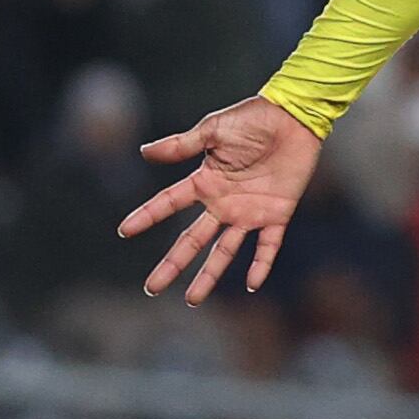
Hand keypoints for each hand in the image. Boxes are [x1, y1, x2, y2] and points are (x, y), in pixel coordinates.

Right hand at [118, 94, 324, 302]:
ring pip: (224, 251)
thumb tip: (144, 152)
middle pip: (192, 239)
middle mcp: (222, 203)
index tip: (124, 231)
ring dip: (209, 275)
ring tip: (192, 300)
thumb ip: (181, 145)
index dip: (147, 216)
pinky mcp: (277, 214)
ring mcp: (249, 212)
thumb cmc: (252, 119)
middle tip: (151, 288)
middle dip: (172, 264)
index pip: (168, 203)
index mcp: (204, 182)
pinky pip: (268, 245)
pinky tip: (252, 285)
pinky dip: (261, 264)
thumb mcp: (212, 130)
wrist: (294, 117)